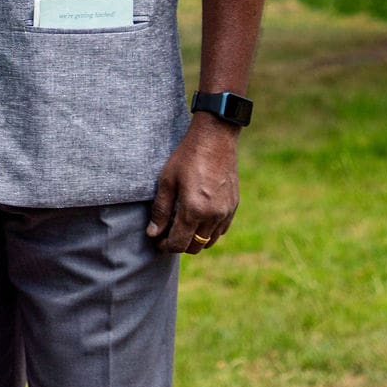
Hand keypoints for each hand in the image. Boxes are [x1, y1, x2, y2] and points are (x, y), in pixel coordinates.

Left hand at [145, 116, 240, 253]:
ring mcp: (226, 212)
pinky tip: (197, 219)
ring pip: (209, 241)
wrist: (215, 138)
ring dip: (194, 240)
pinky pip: (221, 230)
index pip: (179, 244)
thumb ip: (160, 210)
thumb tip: (153, 233)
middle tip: (166, 234)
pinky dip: (208, 231)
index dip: (164, 246)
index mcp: (194, 210)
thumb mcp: (167, 180)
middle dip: (179, 245)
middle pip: (194, 247)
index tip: (156, 240)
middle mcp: (213, 216)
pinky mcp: (233, 206)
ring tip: (181, 226)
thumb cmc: (187, 156)